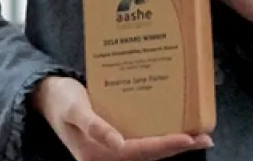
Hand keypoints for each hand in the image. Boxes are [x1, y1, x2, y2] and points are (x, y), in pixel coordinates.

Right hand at [31, 76, 212, 159]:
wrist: (46, 96)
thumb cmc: (61, 100)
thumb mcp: (75, 109)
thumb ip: (94, 127)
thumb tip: (117, 143)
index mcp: (97, 152)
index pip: (139, 151)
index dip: (165, 145)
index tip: (189, 138)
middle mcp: (107, 155)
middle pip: (148, 154)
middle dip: (177, 146)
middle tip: (205, 138)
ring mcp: (111, 149)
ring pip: (147, 150)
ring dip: (171, 143)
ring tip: (196, 135)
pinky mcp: (113, 140)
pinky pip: (140, 141)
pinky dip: (158, 137)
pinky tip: (172, 128)